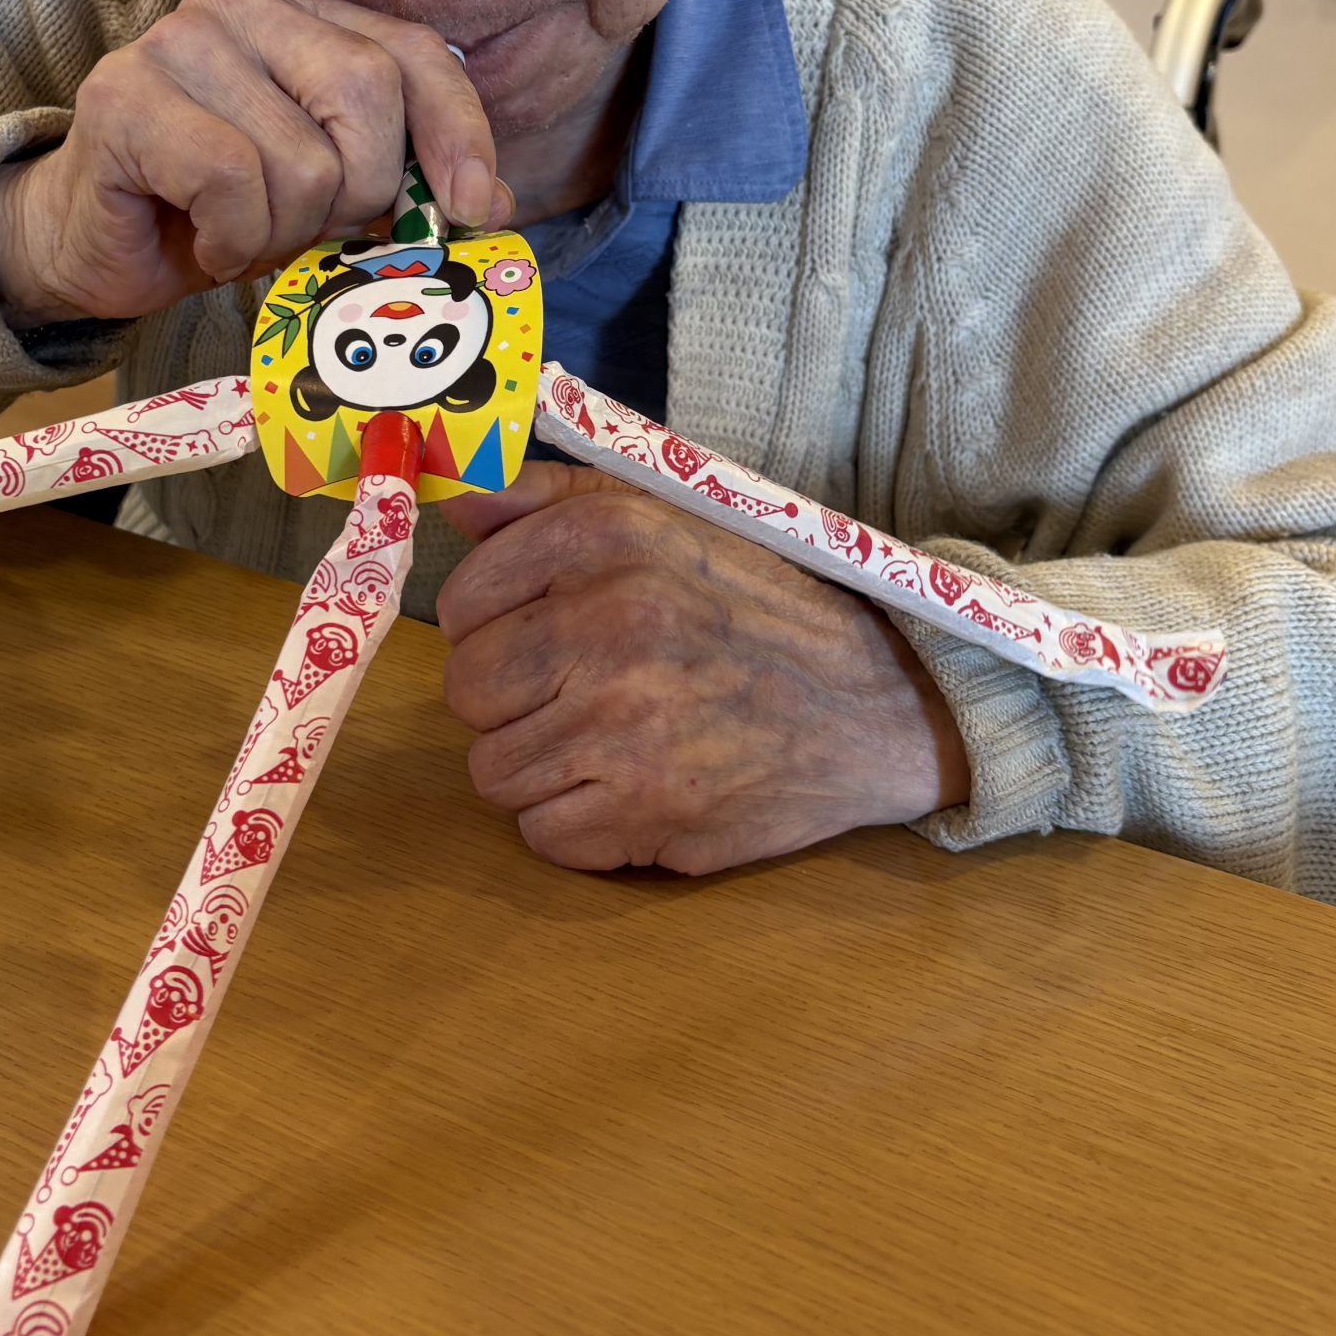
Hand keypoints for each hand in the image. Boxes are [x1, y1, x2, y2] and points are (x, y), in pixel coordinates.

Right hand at [0, 0, 511, 324]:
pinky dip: (234, 239)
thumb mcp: (329, 190)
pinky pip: (234, 181)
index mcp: (297, 10)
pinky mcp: (123, 98)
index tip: (476, 206)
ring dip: (283, 231)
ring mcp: (173, 42)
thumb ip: (402, 175)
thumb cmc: (215, 213)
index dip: (458, 130)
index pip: (411, 52)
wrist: (89, 245)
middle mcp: (235, 4)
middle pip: (366, 94)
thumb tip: (491, 201)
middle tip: (309, 228)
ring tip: (241, 234)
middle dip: (359, 192)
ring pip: (302, 158)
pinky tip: (205, 241)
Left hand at [436, 465, 969, 874]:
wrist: (879, 702)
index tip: (536, 639)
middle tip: (571, 696)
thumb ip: (552, 500)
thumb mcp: (669, 517)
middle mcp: (605, 624)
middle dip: (508, 702)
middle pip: (466, 690)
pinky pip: (544, 835)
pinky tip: (632, 790)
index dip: (488, 628)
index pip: (462, 602)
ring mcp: (622, 725)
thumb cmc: (761, 609)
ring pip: (494, 771)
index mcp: (604, 541)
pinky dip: (579, 826)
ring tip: (607, 743)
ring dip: (540, 768)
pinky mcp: (646, 811)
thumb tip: (456, 506)